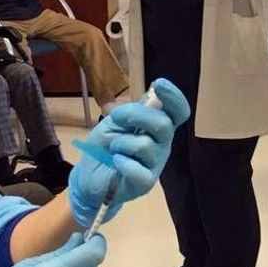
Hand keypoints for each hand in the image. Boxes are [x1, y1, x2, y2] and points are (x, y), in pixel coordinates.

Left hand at [66, 78, 189, 227]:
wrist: (89, 175)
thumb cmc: (106, 146)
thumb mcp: (116, 122)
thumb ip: (133, 112)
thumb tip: (149, 99)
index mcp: (158, 127)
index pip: (178, 112)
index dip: (174, 97)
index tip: (160, 84)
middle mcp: (162, 144)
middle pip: (164, 124)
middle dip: (137, 116)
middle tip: (117, 118)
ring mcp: (156, 164)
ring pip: (146, 146)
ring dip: (121, 143)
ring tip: (113, 150)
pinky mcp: (146, 183)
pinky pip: (138, 170)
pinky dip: (122, 162)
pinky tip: (116, 162)